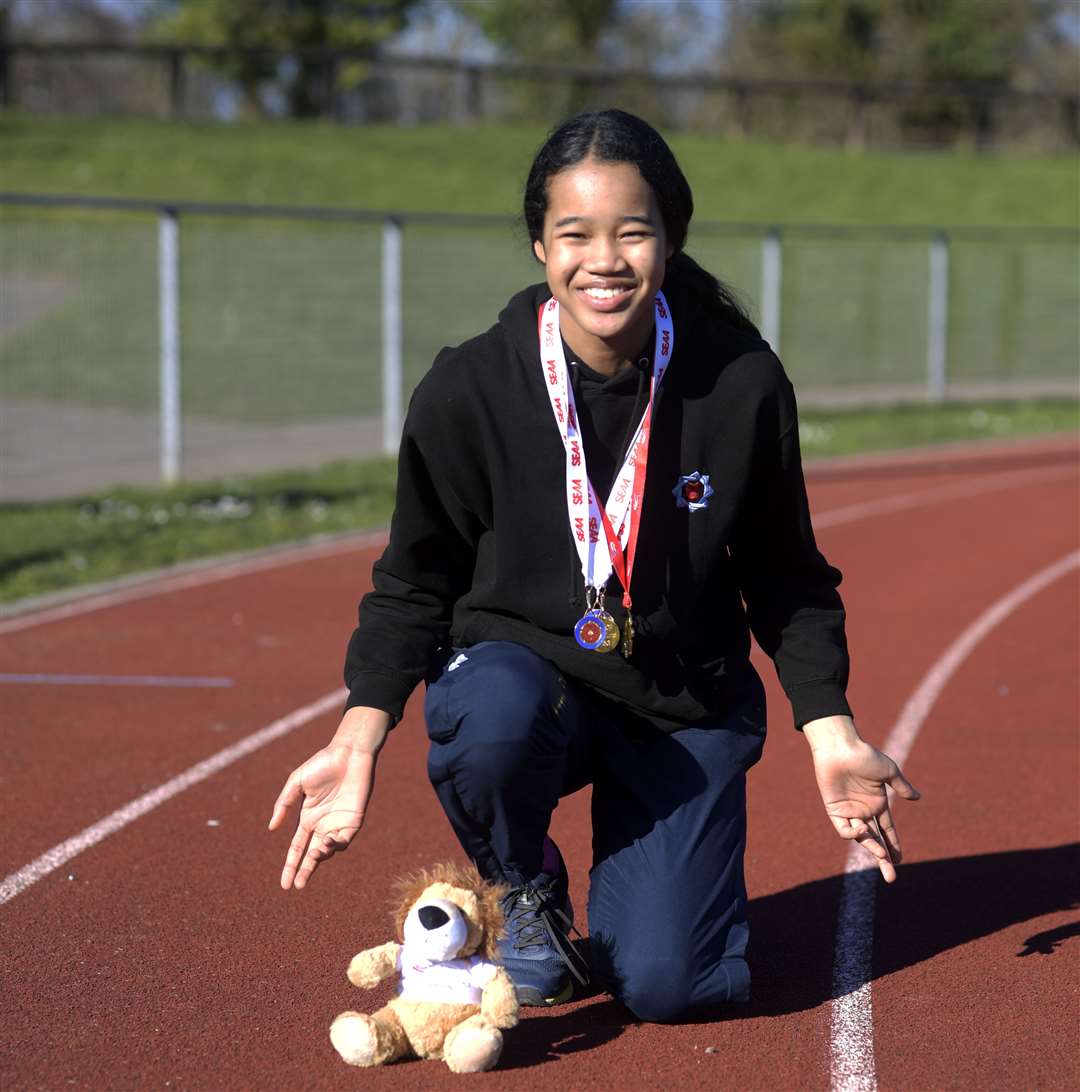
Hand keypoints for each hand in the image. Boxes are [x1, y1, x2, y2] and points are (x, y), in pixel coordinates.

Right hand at [267, 707, 389, 889]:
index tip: (284, 884)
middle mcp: (323, 824)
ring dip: (320, 857)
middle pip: (312, 855)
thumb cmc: (322, 763)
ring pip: (328, 850)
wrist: (348, 753)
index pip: (297, 847)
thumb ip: (284, 804)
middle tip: (296, 886)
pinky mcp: (354, 820)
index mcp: (308, 818)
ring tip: (315, 855)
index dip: (290, 865)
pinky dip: (336, 845)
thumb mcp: (297, 782)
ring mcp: (339, 823)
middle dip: (305, 871)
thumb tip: (271, 828)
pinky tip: (327, 842)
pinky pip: (344, 839)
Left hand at [803, 715, 920, 882]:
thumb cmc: (864, 755)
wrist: (840, 747)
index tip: (899, 861)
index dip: (893, 845)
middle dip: (883, 859)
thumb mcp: (888, 771)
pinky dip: (851, 833)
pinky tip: (860, 830)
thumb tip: (917, 798)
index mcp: (878, 804)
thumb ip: (901, 786)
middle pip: (875, 840)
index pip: (887, 830)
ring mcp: (849, 810)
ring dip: (871, 847)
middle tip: (891, 878)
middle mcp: (864, 810)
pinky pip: (842, 828)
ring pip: (861, 837)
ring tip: (882, 855)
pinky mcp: (834, 809)